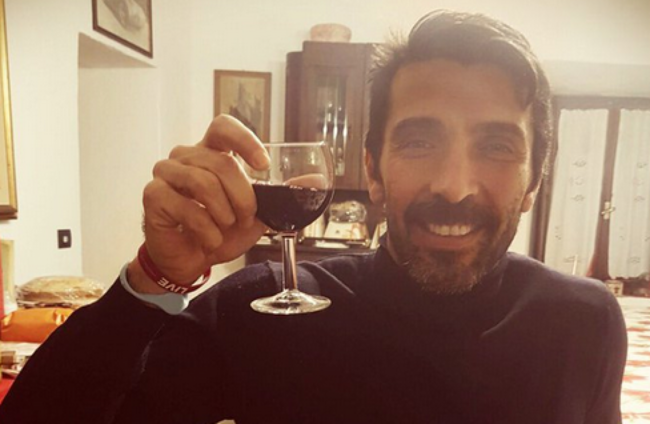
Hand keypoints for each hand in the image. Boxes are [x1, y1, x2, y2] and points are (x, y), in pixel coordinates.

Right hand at [128, 115, 269, 292]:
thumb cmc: (220, 230)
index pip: (223, 126)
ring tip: (225, 227)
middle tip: (245, 218)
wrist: (190, 260)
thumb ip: (282, 195)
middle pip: (222, 162)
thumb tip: (317, 180)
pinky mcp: (153, 195)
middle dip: (243, 197)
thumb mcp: (258, 214)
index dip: (244, 140)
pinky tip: (209, 238)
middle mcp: (186, 156)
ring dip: (223, 213)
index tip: (263, 166)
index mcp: (211, 152)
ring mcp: (166, 173)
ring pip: (203, 182)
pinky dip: (206, 229)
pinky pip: (185, 206)